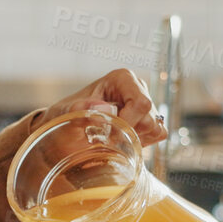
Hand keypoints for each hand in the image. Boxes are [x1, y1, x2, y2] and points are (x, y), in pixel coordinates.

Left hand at [41, 68, 163, 145]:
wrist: (64, 129)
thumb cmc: (65, 117)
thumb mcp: (66, 113)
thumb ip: (81, 110)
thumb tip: (104, 109)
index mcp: (121, 78)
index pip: (140, 102)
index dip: (128, 123)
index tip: (109, 135)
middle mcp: (137, 88)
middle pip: (149, 118)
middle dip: (129, 134)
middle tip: (107, 139)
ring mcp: (145, 104)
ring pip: (155, 128)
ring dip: (135, 139)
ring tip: (112, 138)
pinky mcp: (149, 119)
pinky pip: (158, 134)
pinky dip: (142, 142)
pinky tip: (122, 141)